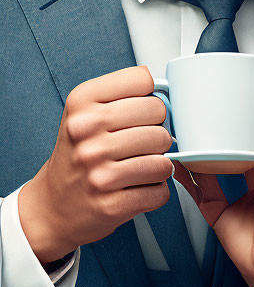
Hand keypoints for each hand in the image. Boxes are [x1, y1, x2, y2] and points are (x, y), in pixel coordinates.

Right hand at [19, 66, 173, 263]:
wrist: (53, 206)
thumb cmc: (79, 153)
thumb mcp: (87, 112)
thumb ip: (125, 94)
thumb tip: (168, 89)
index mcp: (81, 103)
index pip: (143, 80)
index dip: (150, 95)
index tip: (141, 109)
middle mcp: (86, 133)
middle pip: (159, 114)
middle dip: (158, 129)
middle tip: (143, 141)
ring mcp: (98, 170)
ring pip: (165, 155)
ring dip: (160, 163)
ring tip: (141, 165)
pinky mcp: (111, 204)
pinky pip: (160, 191)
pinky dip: (156, 190)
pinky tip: (138, 187)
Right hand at [172, 135, 253, 284]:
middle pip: (247, 152)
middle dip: (240, 138)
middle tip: (231, 125)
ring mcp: (235, 193)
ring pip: (220, 166)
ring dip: (209, 153)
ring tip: (201, 137)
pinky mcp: (217, 209)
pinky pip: (199, 190)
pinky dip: (187, 177)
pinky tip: (179, 163)